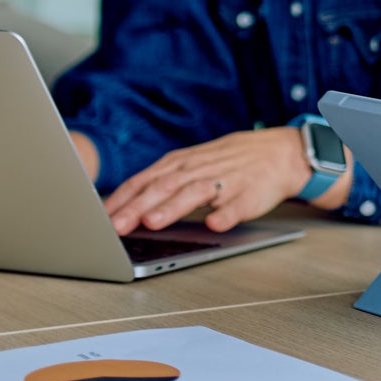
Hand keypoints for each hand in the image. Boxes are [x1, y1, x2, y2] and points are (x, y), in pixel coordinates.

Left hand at [103, 128, 340, 234]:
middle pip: (163, 187)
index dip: (121, 199)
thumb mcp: (192, 164)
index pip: (144, 180)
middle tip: (116, 227)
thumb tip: (122, 207)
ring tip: (154, 222)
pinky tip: (215, 224)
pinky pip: (236, 205)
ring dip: (173, 208)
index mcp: (181, 163)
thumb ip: (161, 182)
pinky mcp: (250, 194)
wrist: (282, 153)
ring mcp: (225, 180)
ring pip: (195, 192)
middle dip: (137, 207)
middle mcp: (199, 169)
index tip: (99, 219)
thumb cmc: (230, 162)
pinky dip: (225, 214)